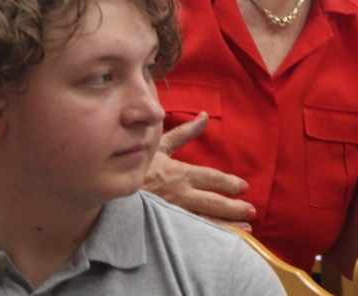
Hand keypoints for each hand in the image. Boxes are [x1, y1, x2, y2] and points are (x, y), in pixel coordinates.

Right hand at [144, 112, 255, 230]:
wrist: (106, 184)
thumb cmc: (133, 163)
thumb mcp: (159, 144)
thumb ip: (184, 133)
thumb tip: (203, 116)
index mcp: (178, 173)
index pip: (210, 178)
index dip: (228, 183)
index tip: (243, 186)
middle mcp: (177, 193)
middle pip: (212, 201)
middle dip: (234, 206)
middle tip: (251, 210)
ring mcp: (171, 211)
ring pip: (205, 220)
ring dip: (227, 224)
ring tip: (247, 228)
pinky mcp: (163, 225)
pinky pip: (190, 233)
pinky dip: (209, 236)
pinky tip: (221, 240)